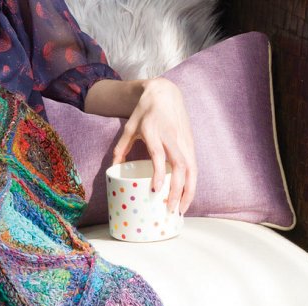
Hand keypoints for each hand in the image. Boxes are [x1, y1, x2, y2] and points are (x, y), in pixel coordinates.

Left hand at [112, 77, 196, 214]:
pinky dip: (192, 184)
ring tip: (181, 210)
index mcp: (154, 132)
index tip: (155, 190)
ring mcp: (184, 140)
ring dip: (188, 190)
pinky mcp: (191, 143)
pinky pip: (194, 167)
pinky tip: (186, 197)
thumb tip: (113, 169)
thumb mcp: (129, 127)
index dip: (158, 173)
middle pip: (179, 166)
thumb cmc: (145, 112)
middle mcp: (172, 137)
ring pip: (191, 169)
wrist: (165, 93)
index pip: (159, 155)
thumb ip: (121, 148)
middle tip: (169, 209)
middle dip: (177, 189)